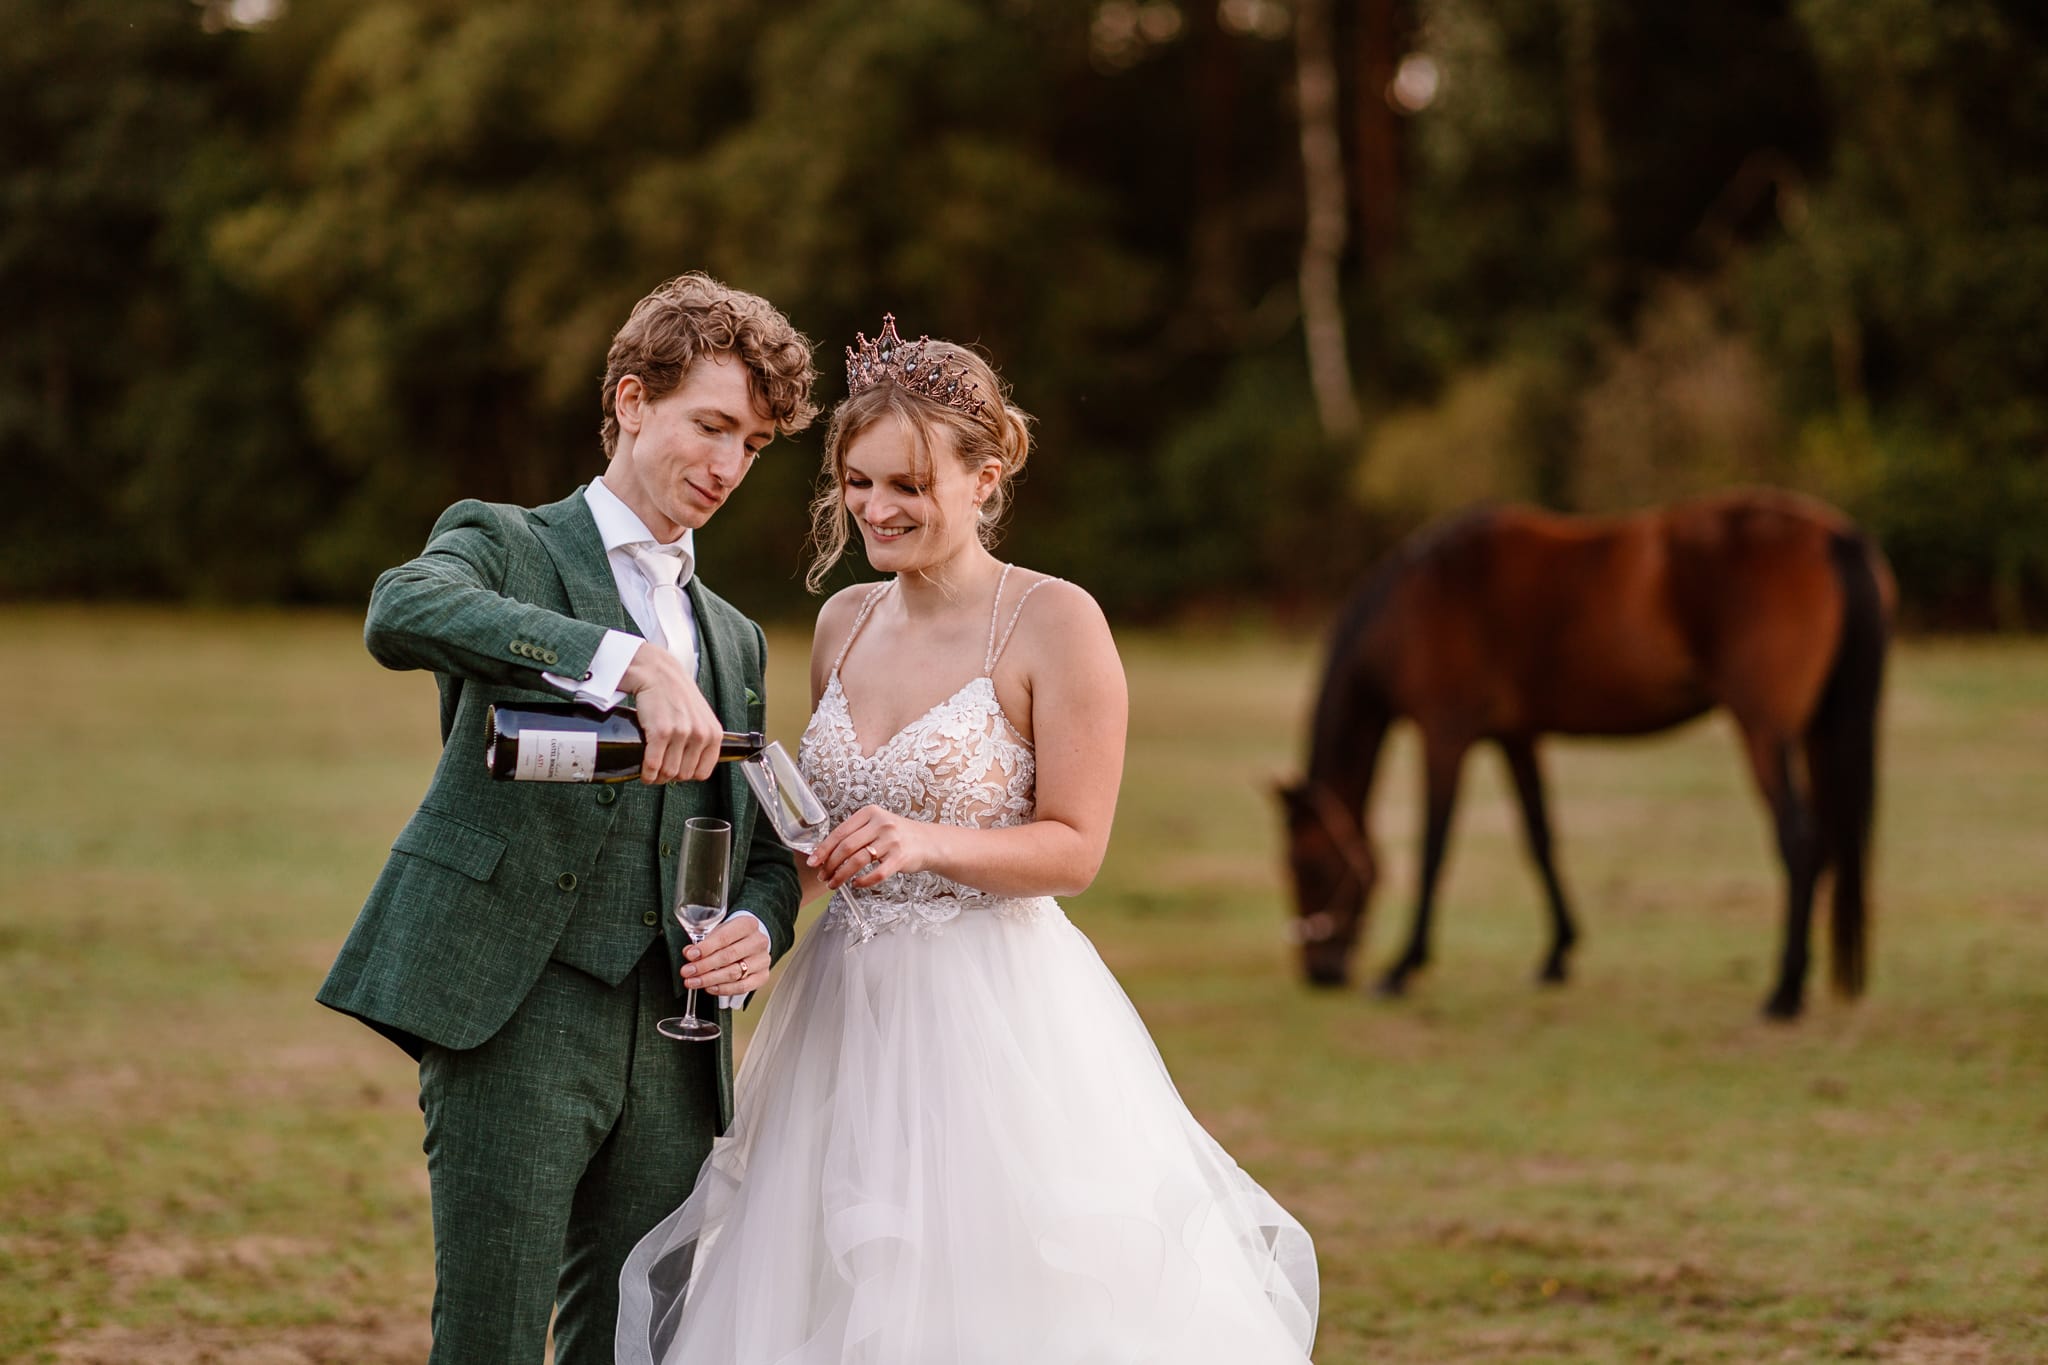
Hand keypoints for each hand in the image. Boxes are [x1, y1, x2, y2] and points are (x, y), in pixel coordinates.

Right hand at [620, 641, 723, 782]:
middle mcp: (701, 735)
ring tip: (650, 770)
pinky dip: (646, 772)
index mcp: (713, 734)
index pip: (702, 772)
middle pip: (683, 775)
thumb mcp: (700, 716)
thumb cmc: (675, 693)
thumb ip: (702, 738)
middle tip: (658, 770)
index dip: (686, 775)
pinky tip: (644, 771)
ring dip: (656, 776)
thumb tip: (691, 764)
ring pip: (668, 773)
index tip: (675, 771)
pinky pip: (653, 765)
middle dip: (668, 776)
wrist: (657, 672)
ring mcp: (682, 733)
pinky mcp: (661, 731)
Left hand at [681, 914, 770, 995]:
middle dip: (704, 966)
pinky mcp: (763, 976)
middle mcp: (758, 941)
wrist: (750, 942)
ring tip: (694, 982)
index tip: (691, 956)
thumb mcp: (718, 932)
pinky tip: (710, 988)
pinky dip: (724, 989)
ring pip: (734, 973)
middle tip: (688, 972)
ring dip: (710, 979)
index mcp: (747, 924)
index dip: (706, 948)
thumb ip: (703, 942)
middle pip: (729, 956)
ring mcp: (762, 960)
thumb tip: (689, 952)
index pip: (725, 937)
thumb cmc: (732, 937)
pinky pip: (742, 987)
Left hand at [810, 806, 934, 889]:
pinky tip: (856, 884)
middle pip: (846, 847)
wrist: (927, 842)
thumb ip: (855, 834)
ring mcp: (891, 841)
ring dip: (841, 875)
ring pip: (858, 861)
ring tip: (834, 884)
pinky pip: (876, 874)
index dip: (823, 849)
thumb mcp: (876, 825)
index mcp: (870, 813)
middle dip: (830, 864)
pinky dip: (863, 882)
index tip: (812, 862)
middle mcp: (881, 824)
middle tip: (822, 876)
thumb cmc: (897, 835)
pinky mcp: (900, 858)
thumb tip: (825, 853)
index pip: (840, 832)